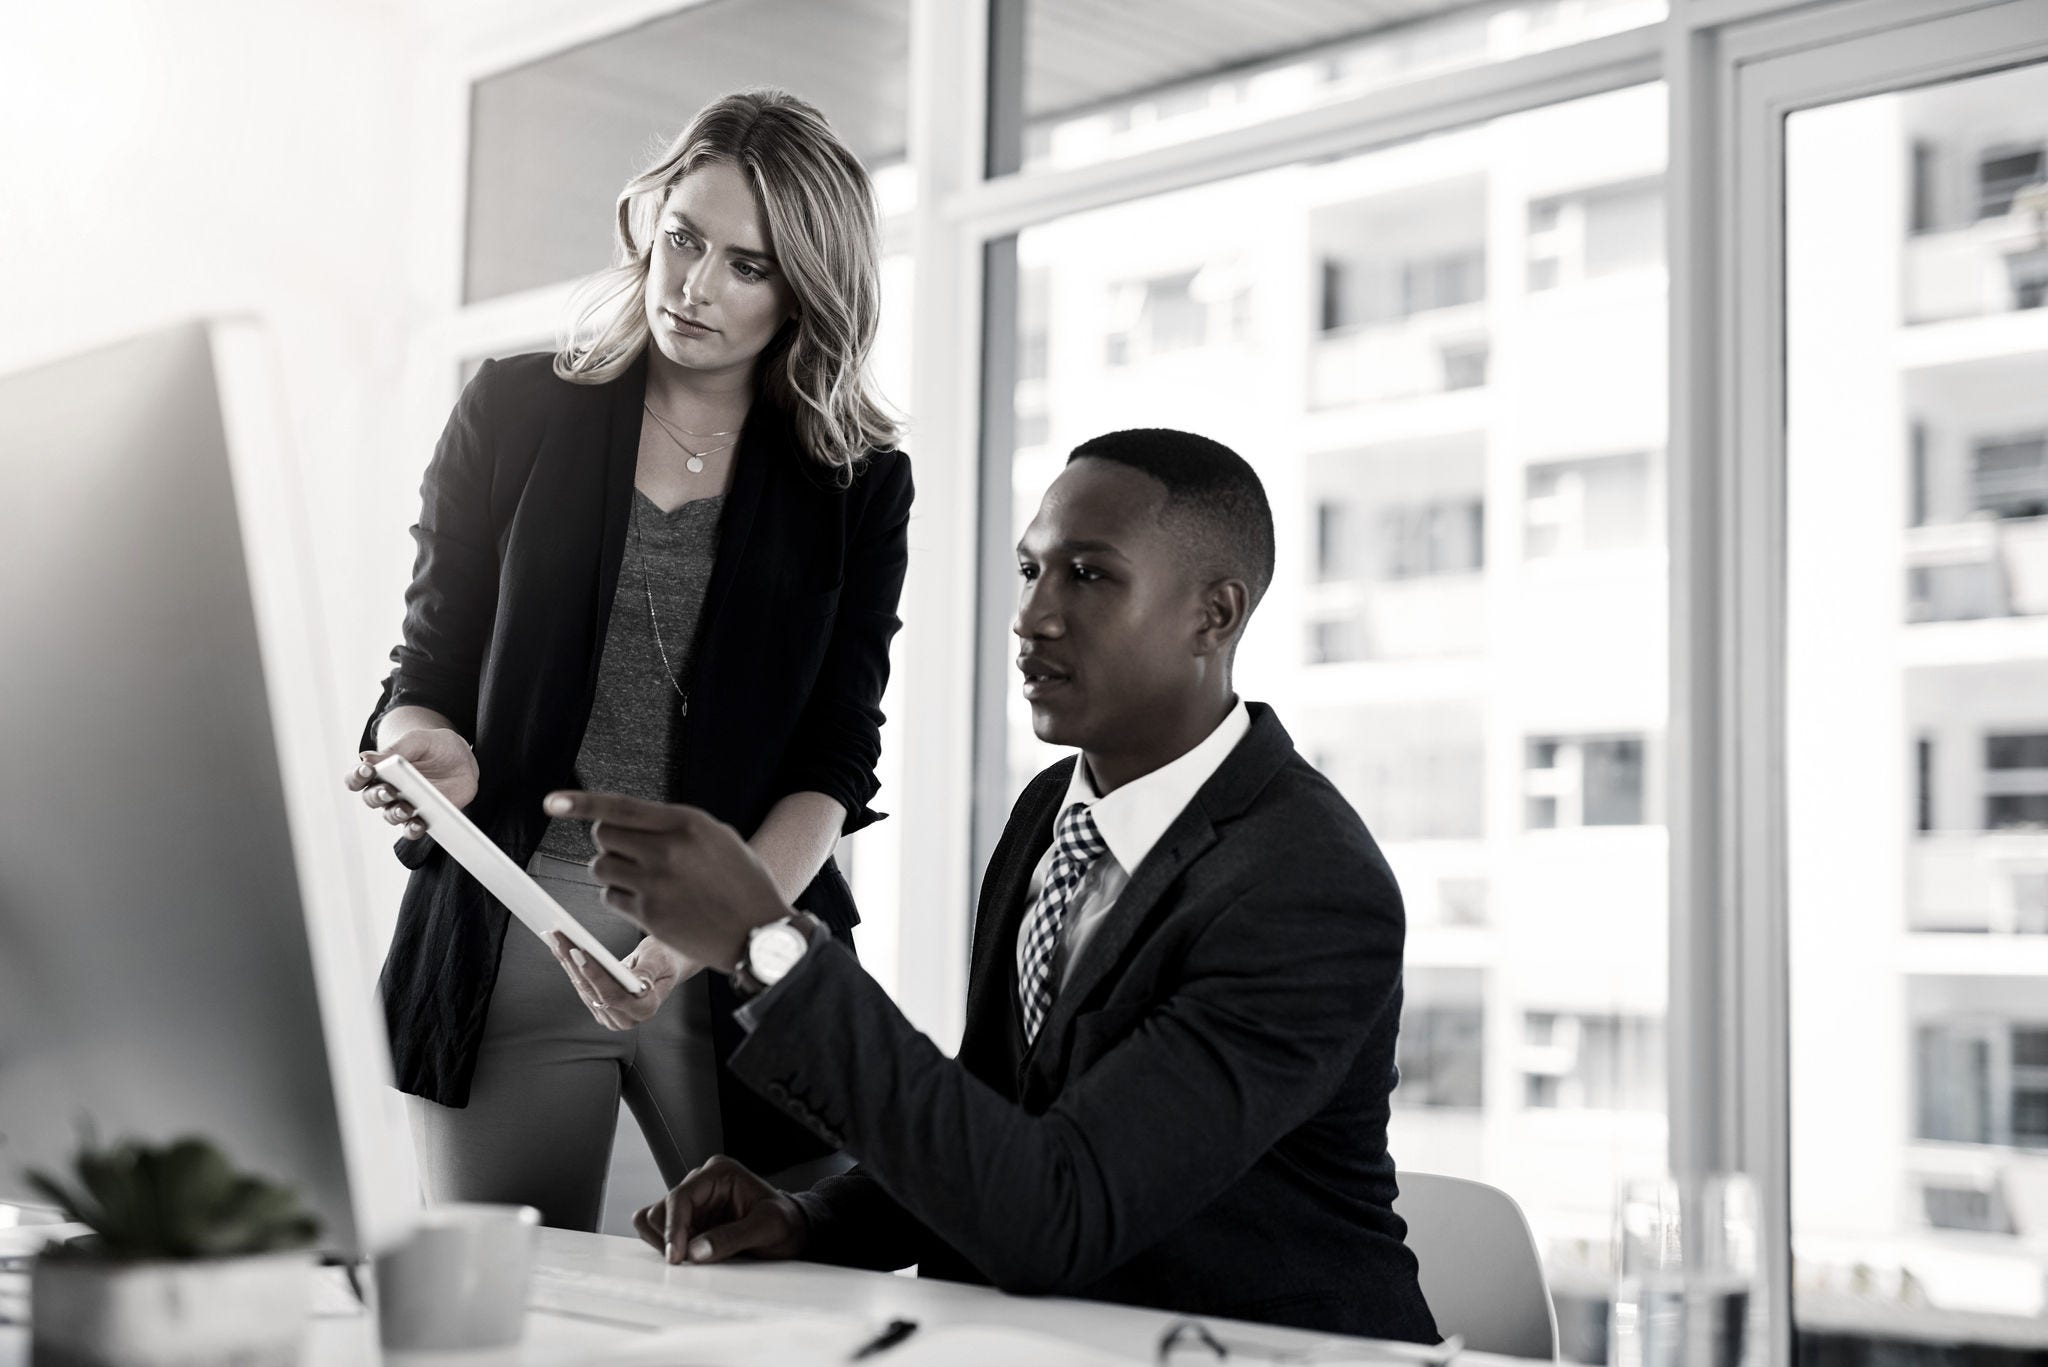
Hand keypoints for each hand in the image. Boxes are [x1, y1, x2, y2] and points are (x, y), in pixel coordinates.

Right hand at [344, 729, 478, 839]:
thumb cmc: (435, 746)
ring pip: (391, 816)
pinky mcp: (422, 817)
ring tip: (407, 808)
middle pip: (371, 798)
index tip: (367, 770)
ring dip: (395, 814)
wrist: (463, 759)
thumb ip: (396, 749)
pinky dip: (413, 830)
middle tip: (389, 791)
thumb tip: (366, 757)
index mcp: (380, 770)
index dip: (357, 775)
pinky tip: (420, 824)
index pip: (357, 777)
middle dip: (378, 796)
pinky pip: (412, 829)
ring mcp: (404, 805)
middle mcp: (388, 790)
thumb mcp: (418, 741)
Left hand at [541, 792, 790, 972]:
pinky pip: (610, 897)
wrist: (759, 930)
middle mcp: (667, 851)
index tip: (552, 802)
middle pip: (603, 837)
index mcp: (686, 823)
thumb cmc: (742, 881)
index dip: (581, 803)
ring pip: (601, 868)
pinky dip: (620, 897)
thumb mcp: (717, 836)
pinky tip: (646, 900)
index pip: (621, 807)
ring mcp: (656, 885)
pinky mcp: (649, 915)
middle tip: (630, 852)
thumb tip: (627, 820)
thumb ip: (675, 825)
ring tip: (641, 877)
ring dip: (612, 870)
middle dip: (610, 842)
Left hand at [550, 934, 698, 1030]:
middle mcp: (627, 1019)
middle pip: (593, 991)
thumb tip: (639, 985)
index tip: (579, 952)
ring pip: (583, 988)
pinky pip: (581, 987)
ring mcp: (612, 1017)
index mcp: (646, 1009)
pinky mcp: (600, 1010)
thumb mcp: (661, 959)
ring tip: (556, 937)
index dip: (594, 975)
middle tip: (559, 937)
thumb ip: (648, 972)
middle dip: (574, 962)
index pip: (614, 995)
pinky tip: (561, 947)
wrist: (665, 965)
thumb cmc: (666, 958)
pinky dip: (570, 965)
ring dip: (567, 962)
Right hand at [632, 1155, 808, 1265]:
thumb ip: (732, 1237)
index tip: (676, 1257)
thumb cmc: (785, 1222)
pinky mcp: (688, 1220)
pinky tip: (687, 1256)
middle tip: (688, 1263)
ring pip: (654, 1220)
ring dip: (665, 1243)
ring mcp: (693, 1202)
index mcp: (719, 1172)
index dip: (672, 1228)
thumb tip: (696, 1251)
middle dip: (668, 1238)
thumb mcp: (767, 1227)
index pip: (680, 1197)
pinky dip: (665, 1246)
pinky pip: (660, 1231)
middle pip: (660, 1209)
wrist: (793, 1230)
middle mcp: (701, 1182)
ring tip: (692, 1258)